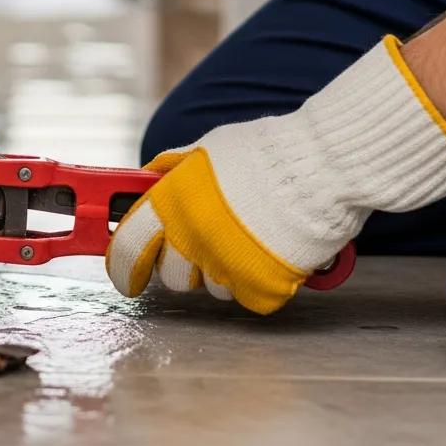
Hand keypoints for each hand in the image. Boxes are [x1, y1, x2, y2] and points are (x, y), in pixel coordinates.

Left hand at [107, 37, 445, 312]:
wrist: (322, 165)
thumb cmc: (265, 150)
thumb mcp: (207, 148)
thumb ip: (174, 169)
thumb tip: (148, 179)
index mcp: (171, 203)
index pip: (127, 248)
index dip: (123, 265)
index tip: (128, 272)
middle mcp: (191, 238)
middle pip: (170, 277)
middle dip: (182, 264)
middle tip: (204, 244)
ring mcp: (226, 266)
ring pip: (209, 288)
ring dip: (221, 270)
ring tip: (246, 238)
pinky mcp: (261, 288)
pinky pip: (246, 297)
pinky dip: (255, 282)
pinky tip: (268, 253)